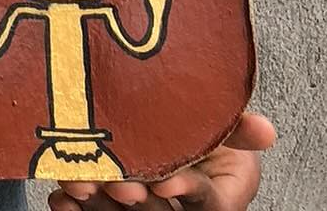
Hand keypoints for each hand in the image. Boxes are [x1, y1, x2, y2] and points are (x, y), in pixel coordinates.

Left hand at [49, 113, 275, 210]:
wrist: (173, 124)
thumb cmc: (206, 132)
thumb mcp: (226, 128)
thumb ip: (238, 129)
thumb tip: (266, 130)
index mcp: (215, 197)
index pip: (203, 199)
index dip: (185, 189)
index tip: (164, 181)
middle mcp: (179, 208)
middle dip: (134, 199)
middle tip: (115, 184)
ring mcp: (147, 207)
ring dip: (99, 203)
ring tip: (77, 185)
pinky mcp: (115, 205)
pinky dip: (78, 207)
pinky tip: (60, 198)